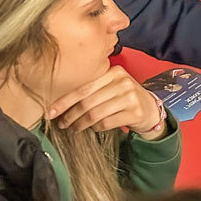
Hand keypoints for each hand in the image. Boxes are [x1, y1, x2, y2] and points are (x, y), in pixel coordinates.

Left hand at [47, 65, 165, 139]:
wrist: (150, 108)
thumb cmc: (124, 98)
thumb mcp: (112, 86)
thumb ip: (93, 89)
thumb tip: (60, 104)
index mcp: (114, 72)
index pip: (83, 88)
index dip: (64, 101)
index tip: (51, 112)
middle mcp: (123, 82)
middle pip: (87, 102)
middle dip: (70, 115)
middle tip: (61, 124)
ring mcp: (130, 97)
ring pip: (95, 114)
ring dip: (80, 124)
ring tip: (73, 128)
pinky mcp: (135, 112)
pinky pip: (106, 123)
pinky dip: (95, 128)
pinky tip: (92, 128)